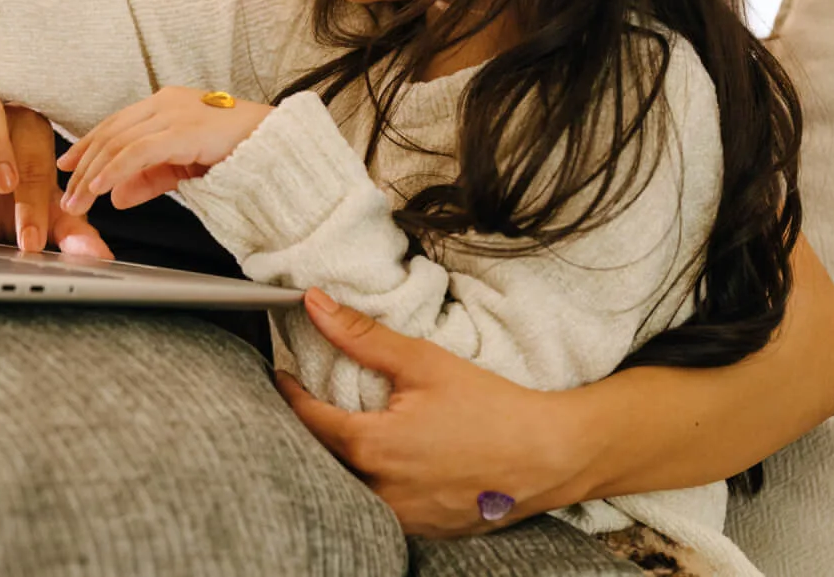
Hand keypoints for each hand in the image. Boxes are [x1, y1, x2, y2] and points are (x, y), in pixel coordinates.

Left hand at [56, 86, 272, 215]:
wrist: (278, 146)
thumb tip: (116, 197)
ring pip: (118, 142)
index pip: (115, 124)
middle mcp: (165, 103)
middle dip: (84, 165)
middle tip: (67, 195)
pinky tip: (100, 188)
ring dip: (93, 174)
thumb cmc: (239, 151)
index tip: (69, 165)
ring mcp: (174, 113)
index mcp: (166, 105)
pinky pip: (137, 151)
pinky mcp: (183, 130)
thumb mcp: (183, 168)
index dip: (88, 145)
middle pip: (111, 132)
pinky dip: (114, 170)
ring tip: (79, 201)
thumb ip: (149, 179)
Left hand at [273, 289, 585, 537]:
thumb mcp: (423, 362)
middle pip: (324, 459)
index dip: (289, 394)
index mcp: (373, 448)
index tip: (281, 374)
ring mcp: (404, 518)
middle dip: (311, 430)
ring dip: (340, 462)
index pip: (308, 420)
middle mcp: (381, 491)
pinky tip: (386, 463)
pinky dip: (374, 485)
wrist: (552, 455)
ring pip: (351, 489)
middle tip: (308, 400)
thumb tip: (314, 303)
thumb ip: (362, 335)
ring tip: (343, 430)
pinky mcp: (426, 531)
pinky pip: (383, 509)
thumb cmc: (492, 407)